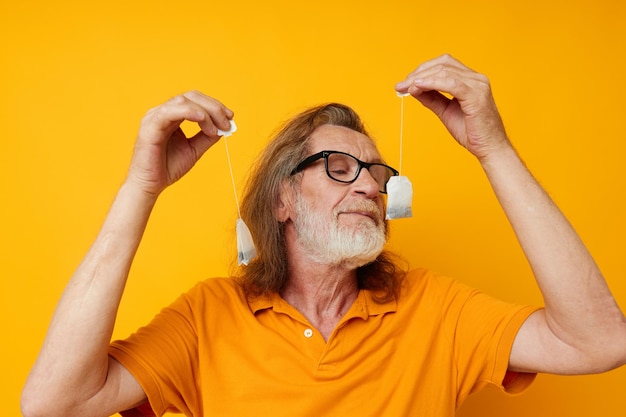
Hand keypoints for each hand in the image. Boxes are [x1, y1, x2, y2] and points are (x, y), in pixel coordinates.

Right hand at [127, 91, 233, 195]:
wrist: (150, 185)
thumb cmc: (168, 168)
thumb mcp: (194, 149)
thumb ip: (207, 137)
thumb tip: (224, 126)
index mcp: (172, 116)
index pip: (195, 101)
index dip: (215, 106)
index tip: (230, 117)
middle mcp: (163, 113)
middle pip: (191, 97)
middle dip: (214, 107)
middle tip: (228, 121)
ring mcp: (155, 117)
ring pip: (183, 101)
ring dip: (205, 111)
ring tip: (216, 128)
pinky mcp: (150, 127)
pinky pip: (169, 112)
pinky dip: (189, 112)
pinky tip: (203, 119)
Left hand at [395, 54, 509, 160]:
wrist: (489, 148)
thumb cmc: (471, 132)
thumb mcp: (445, 111)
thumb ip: (431, 98)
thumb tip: (413, 88)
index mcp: (470, 80)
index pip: (444, 65)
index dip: (422, 70)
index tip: (404, 83)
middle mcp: (476, 78)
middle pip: (442, 64)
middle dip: (418, 73)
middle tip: (401, 85)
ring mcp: (478, 85)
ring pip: (445, 72)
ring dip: (421, 78)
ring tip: (407, 87)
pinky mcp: (476, 96)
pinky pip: (451, 84)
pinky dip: (432, 83)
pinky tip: (418, 87)